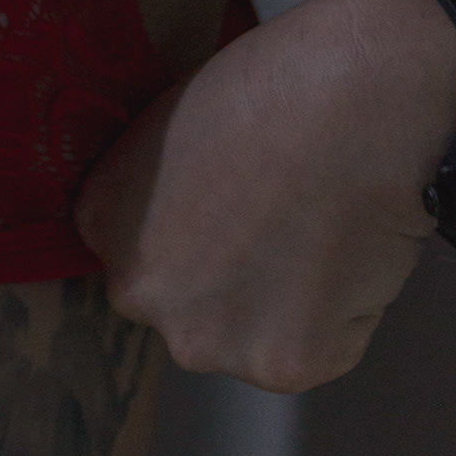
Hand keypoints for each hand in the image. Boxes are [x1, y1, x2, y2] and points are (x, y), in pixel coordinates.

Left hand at [73, 0, 455, 390]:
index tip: (231, 218)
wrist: (348, 110)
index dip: (194, 242)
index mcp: (103, 224)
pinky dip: (344, 318)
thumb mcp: (174, 126)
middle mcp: (139, 294)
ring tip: (323, 237)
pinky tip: (352, 258)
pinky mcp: (283, 368)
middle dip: (229, 289)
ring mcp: (208, 338)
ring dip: (287, 310)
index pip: (142, 258)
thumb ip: (166, 190)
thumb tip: (195, 214)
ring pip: (252, 339)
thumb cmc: (267, 88)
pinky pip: (320, 350)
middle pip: (187, 310)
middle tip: (282, 231)